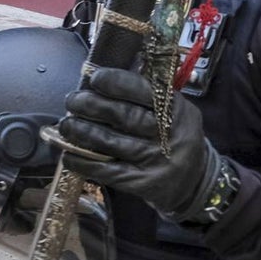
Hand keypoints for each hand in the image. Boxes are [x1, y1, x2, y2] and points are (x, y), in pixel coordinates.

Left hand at [58, 68, 218, 221]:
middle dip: (93, 106)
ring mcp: (155, 160)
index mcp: (176, 110)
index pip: (145, 91)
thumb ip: (146, 94)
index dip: (118, 82)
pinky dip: (84, 163)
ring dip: (83, 132)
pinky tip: (68, 155)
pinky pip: (108, 171)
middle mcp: (168, 135)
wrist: (195, 181)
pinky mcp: (142, 183)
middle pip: (126, 117)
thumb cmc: (175, 138)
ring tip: (66, 125)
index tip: (95, 78)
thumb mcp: (173, 112)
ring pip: (113, 143)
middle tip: (72, 100)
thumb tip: (103, 76)